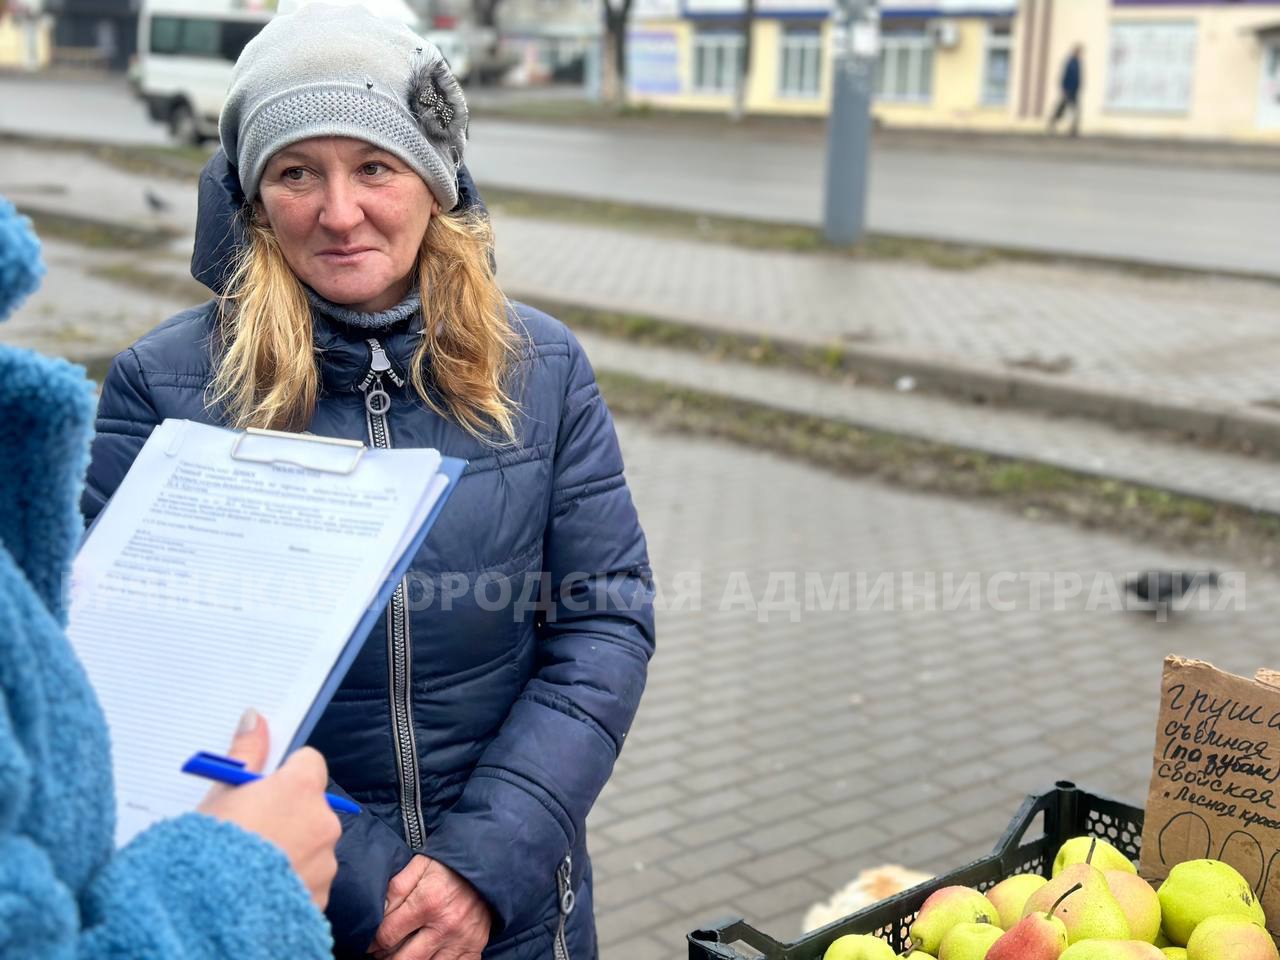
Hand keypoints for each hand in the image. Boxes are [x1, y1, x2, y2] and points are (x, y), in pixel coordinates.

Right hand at [197, 709, 340, 908]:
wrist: (208, 915)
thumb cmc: (209, 850)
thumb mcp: (220, 795)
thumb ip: (246, 755)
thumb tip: (256, 717)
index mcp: (300, 788)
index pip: (309, 763)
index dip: (284, 775)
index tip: (262, 789)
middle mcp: (323, 820)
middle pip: (312, 806)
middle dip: (288, 815)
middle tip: (251, 831)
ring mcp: (326, 861)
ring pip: (313, 845)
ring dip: (292, 850)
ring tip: (251, 865)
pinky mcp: (322, 896)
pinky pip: (310, 880)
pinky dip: (292, 882)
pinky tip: (261, 890)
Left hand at [369, 854, 491, 958]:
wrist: (489, 864)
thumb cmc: (450, 865)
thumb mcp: (420, 865)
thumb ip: (395, 888)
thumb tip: (376, 912)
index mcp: (428, 902)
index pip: (388, 935)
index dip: (374, 942)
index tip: (371, 942)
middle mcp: (445, 926)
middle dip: (388, 959)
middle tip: (384, 953)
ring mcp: (462, 940)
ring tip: (404, 954)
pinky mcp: (475, 947)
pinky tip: (428, 956)